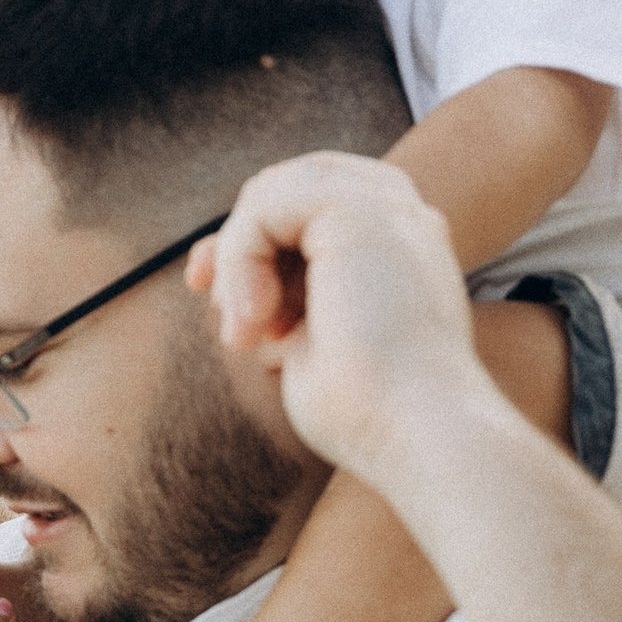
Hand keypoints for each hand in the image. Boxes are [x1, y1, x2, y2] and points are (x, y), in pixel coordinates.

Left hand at [190, 151, 495, 488]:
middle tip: (202, 290)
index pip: (308, 211)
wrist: (420, 435)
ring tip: (246, 334)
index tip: (208, 293)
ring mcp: (388, 207)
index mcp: (400, 248)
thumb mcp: (311, 345)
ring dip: (237, 262)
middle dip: (234, 236)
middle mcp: (400, 218)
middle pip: (288, 187)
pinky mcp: (361, 210)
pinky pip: (264, 207)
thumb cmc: (369, 415)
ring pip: (271, 194)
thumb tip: (221, 281)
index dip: (252, 241)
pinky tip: (255, 322)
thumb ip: (282, 301)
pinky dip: (240, 261)